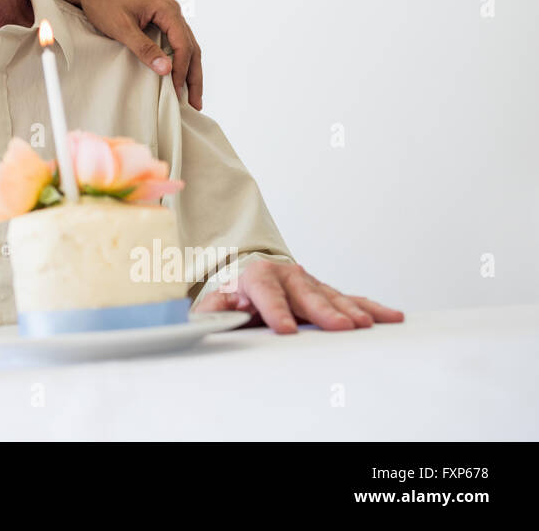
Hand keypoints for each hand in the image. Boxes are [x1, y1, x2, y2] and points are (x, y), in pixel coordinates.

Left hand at [75, 0, 202, 109]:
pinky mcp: (157, 17)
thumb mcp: (122, 28)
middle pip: (191, 46)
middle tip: (196, 103)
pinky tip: (177, 73)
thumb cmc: (103, 3)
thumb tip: (166, 70)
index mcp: (167, 9)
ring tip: (190, 94)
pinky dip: (178, 59)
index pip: (184, 44)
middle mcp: (171, 9)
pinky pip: (174, 40)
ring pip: (185, 44)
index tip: (177, 92)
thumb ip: (144, 48)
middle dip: (193, 76)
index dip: (182, 70)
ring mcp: (166, 12)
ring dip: (189, 69)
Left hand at [193, 259, 404, 332]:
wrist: (248, 273)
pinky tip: (391, 317)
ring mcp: (309, 283)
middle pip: (306, 294)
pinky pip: (351, 300)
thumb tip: (214, 316)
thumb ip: (212, 311)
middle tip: (340, 327)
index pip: (265, 292)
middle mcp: (286, 276)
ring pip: (333, 296)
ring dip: (351, 311)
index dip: (275, 311)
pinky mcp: (325, 293)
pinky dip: (370, 308)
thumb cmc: (232, 295)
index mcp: (255, 277)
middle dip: (323, 312)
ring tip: (366, 325)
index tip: (285, 330)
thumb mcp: (213, 303)